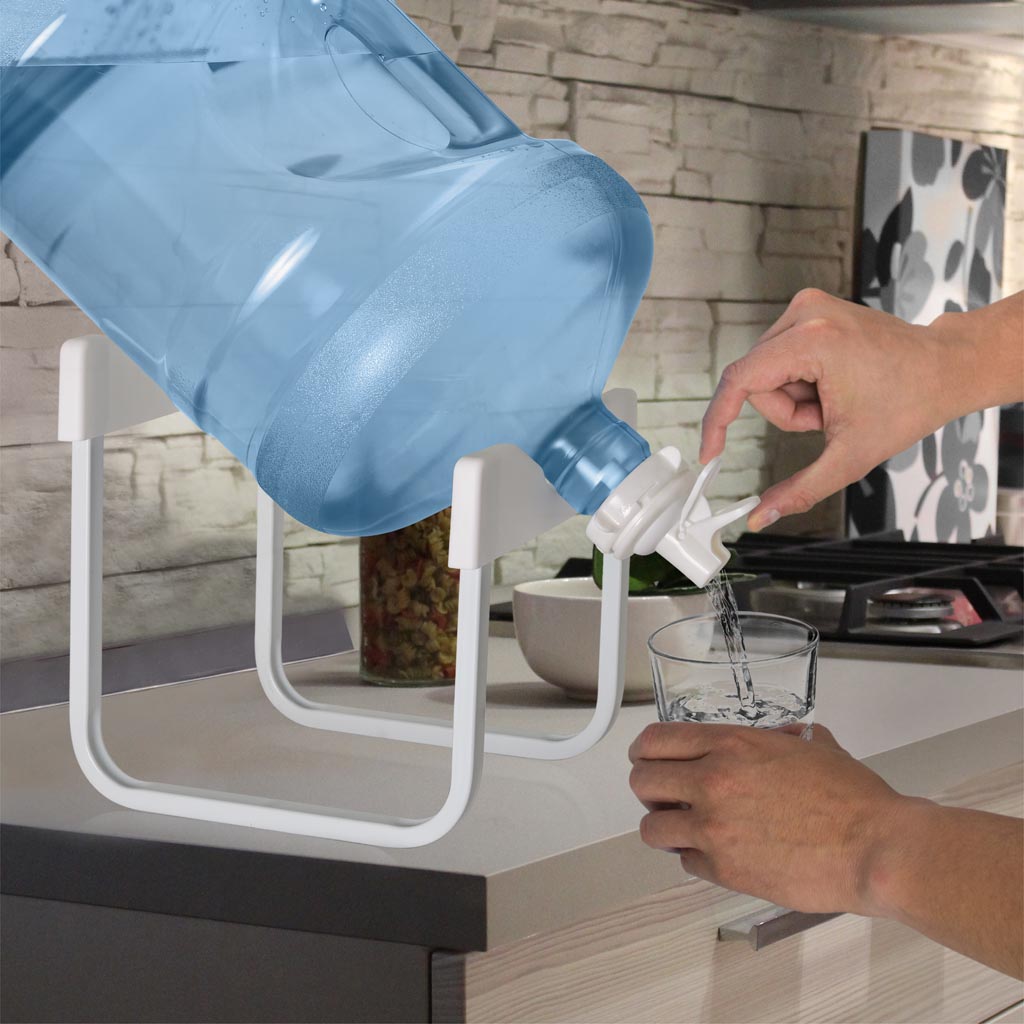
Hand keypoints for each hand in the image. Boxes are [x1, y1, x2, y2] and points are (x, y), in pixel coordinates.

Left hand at [628, 721, 909, 914]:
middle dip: (650, 789)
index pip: (655, 741)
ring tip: (685, 830)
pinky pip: (686, 863)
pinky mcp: (724, 870)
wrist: (874, 847)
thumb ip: (779, 739)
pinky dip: (696, 860)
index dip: (645, 752)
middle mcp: (712, 782)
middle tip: (666, 796)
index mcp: (730, 745)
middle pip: (641, 782)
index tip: (648, 760)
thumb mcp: (812, 745)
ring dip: (666, 828)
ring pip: (651, 828)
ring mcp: (713, 829)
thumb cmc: (853, 799)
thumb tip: (777, 738)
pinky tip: (719, 855)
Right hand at [699, 288, 967, 531]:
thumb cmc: (910, 402)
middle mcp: (805, 313)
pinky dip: (801, 382)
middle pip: (756, 382)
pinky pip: (780, 359)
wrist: (946, 368)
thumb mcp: (851, 456)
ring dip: (795, 399)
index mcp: (813, 341)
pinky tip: (834, 384)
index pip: (739, 380)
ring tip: (836, 401)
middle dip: (786, 412)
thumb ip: (800, 491)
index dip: (718, 421)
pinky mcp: (811, 310)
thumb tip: (760, 517)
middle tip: (827, 419)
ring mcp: (808, 306)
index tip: (710, 452)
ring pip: (767, 373)